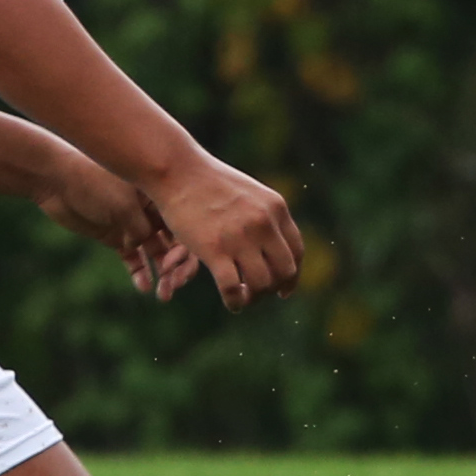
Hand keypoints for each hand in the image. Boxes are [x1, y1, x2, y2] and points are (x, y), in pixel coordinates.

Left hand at [36, 156, 201, 300]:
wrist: (59, 181)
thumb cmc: (96, 185)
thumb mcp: (126, 206)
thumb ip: (144, 230)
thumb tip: (155, 254)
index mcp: (161, 196)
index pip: (183, 225)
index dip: (185, 248)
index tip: (175, 265)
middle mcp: (153, 211)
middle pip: (174, 242)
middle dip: (177, 266)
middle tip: (174, 287)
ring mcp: (134, 225)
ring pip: (155, 253)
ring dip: (162, 274)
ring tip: (164, 296)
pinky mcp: (116, 237)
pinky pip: (133, 258)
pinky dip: (139, 272)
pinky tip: (144, 288)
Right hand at [142, 153, 304, 312]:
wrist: (178, 171)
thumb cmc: (209, 182)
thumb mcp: (249, 193)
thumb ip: (264, 216)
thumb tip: (271, 245)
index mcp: (276, 208)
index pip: (297, 252)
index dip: (293, 276)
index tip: (284, 289)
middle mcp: (264, 223)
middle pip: (285, 271)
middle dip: (274, 289)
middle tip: (259, 294)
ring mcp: (241, 237)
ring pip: (262, 284)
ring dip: (255, 298)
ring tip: (243, 298)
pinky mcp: (215, 249)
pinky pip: (233, 288)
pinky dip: (236, 302)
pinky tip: (232, 304)